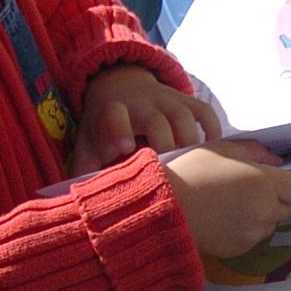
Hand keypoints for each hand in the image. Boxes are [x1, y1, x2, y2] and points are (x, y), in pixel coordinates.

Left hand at [73, 65, 222, 175]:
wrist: (118, 84)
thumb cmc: (102, 126)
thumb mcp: (87, 143)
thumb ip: (83, 170)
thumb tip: (78, 205)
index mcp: (112, 112)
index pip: (114, 115)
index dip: (118, 129)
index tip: (124, 148)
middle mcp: (142, 104)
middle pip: (158, 121)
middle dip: (163, 145)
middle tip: (166, 172)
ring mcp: (167, 100)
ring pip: (185, 117)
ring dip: (189, 142)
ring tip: (189, 167)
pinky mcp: (186, 100)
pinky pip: (204, 112)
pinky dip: (211, 130)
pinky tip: (209, 151)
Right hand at [162, 141, 290, 258]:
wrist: (161, 209)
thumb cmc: (190, 174)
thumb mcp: (222, 150)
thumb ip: (256, 153)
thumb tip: (278, 161)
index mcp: (264, 185)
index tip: (281, 180)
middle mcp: (264, 212)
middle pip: (290, 208)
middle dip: (277, 198)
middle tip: (251, 189)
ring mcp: (252, 234)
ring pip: (271, 224)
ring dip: (261, 215)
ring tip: (231, 204)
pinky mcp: (238, 250)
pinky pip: (253, 237)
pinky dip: (245, 229)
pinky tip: (222, 218)